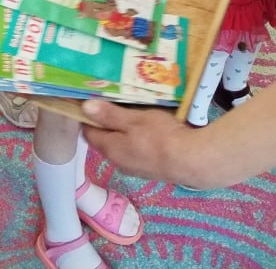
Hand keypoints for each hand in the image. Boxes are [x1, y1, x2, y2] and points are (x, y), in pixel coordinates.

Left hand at [81, 100, 204, 185]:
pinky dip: (136, 142)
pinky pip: (135, 153)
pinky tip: (149, 133)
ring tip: (134, 116)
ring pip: (121, 147)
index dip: (88, 117)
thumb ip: (109, 115)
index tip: (92, 103)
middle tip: (115, 105)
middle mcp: (117, 162)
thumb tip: (85, 108)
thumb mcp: (134, 119)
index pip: (89, 132)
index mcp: (109, 148)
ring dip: (123, 134)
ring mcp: (134, 169)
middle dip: (107, 125)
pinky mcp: (149, 171)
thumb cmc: (159, 136)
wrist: (190, 161)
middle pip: (105, 140)